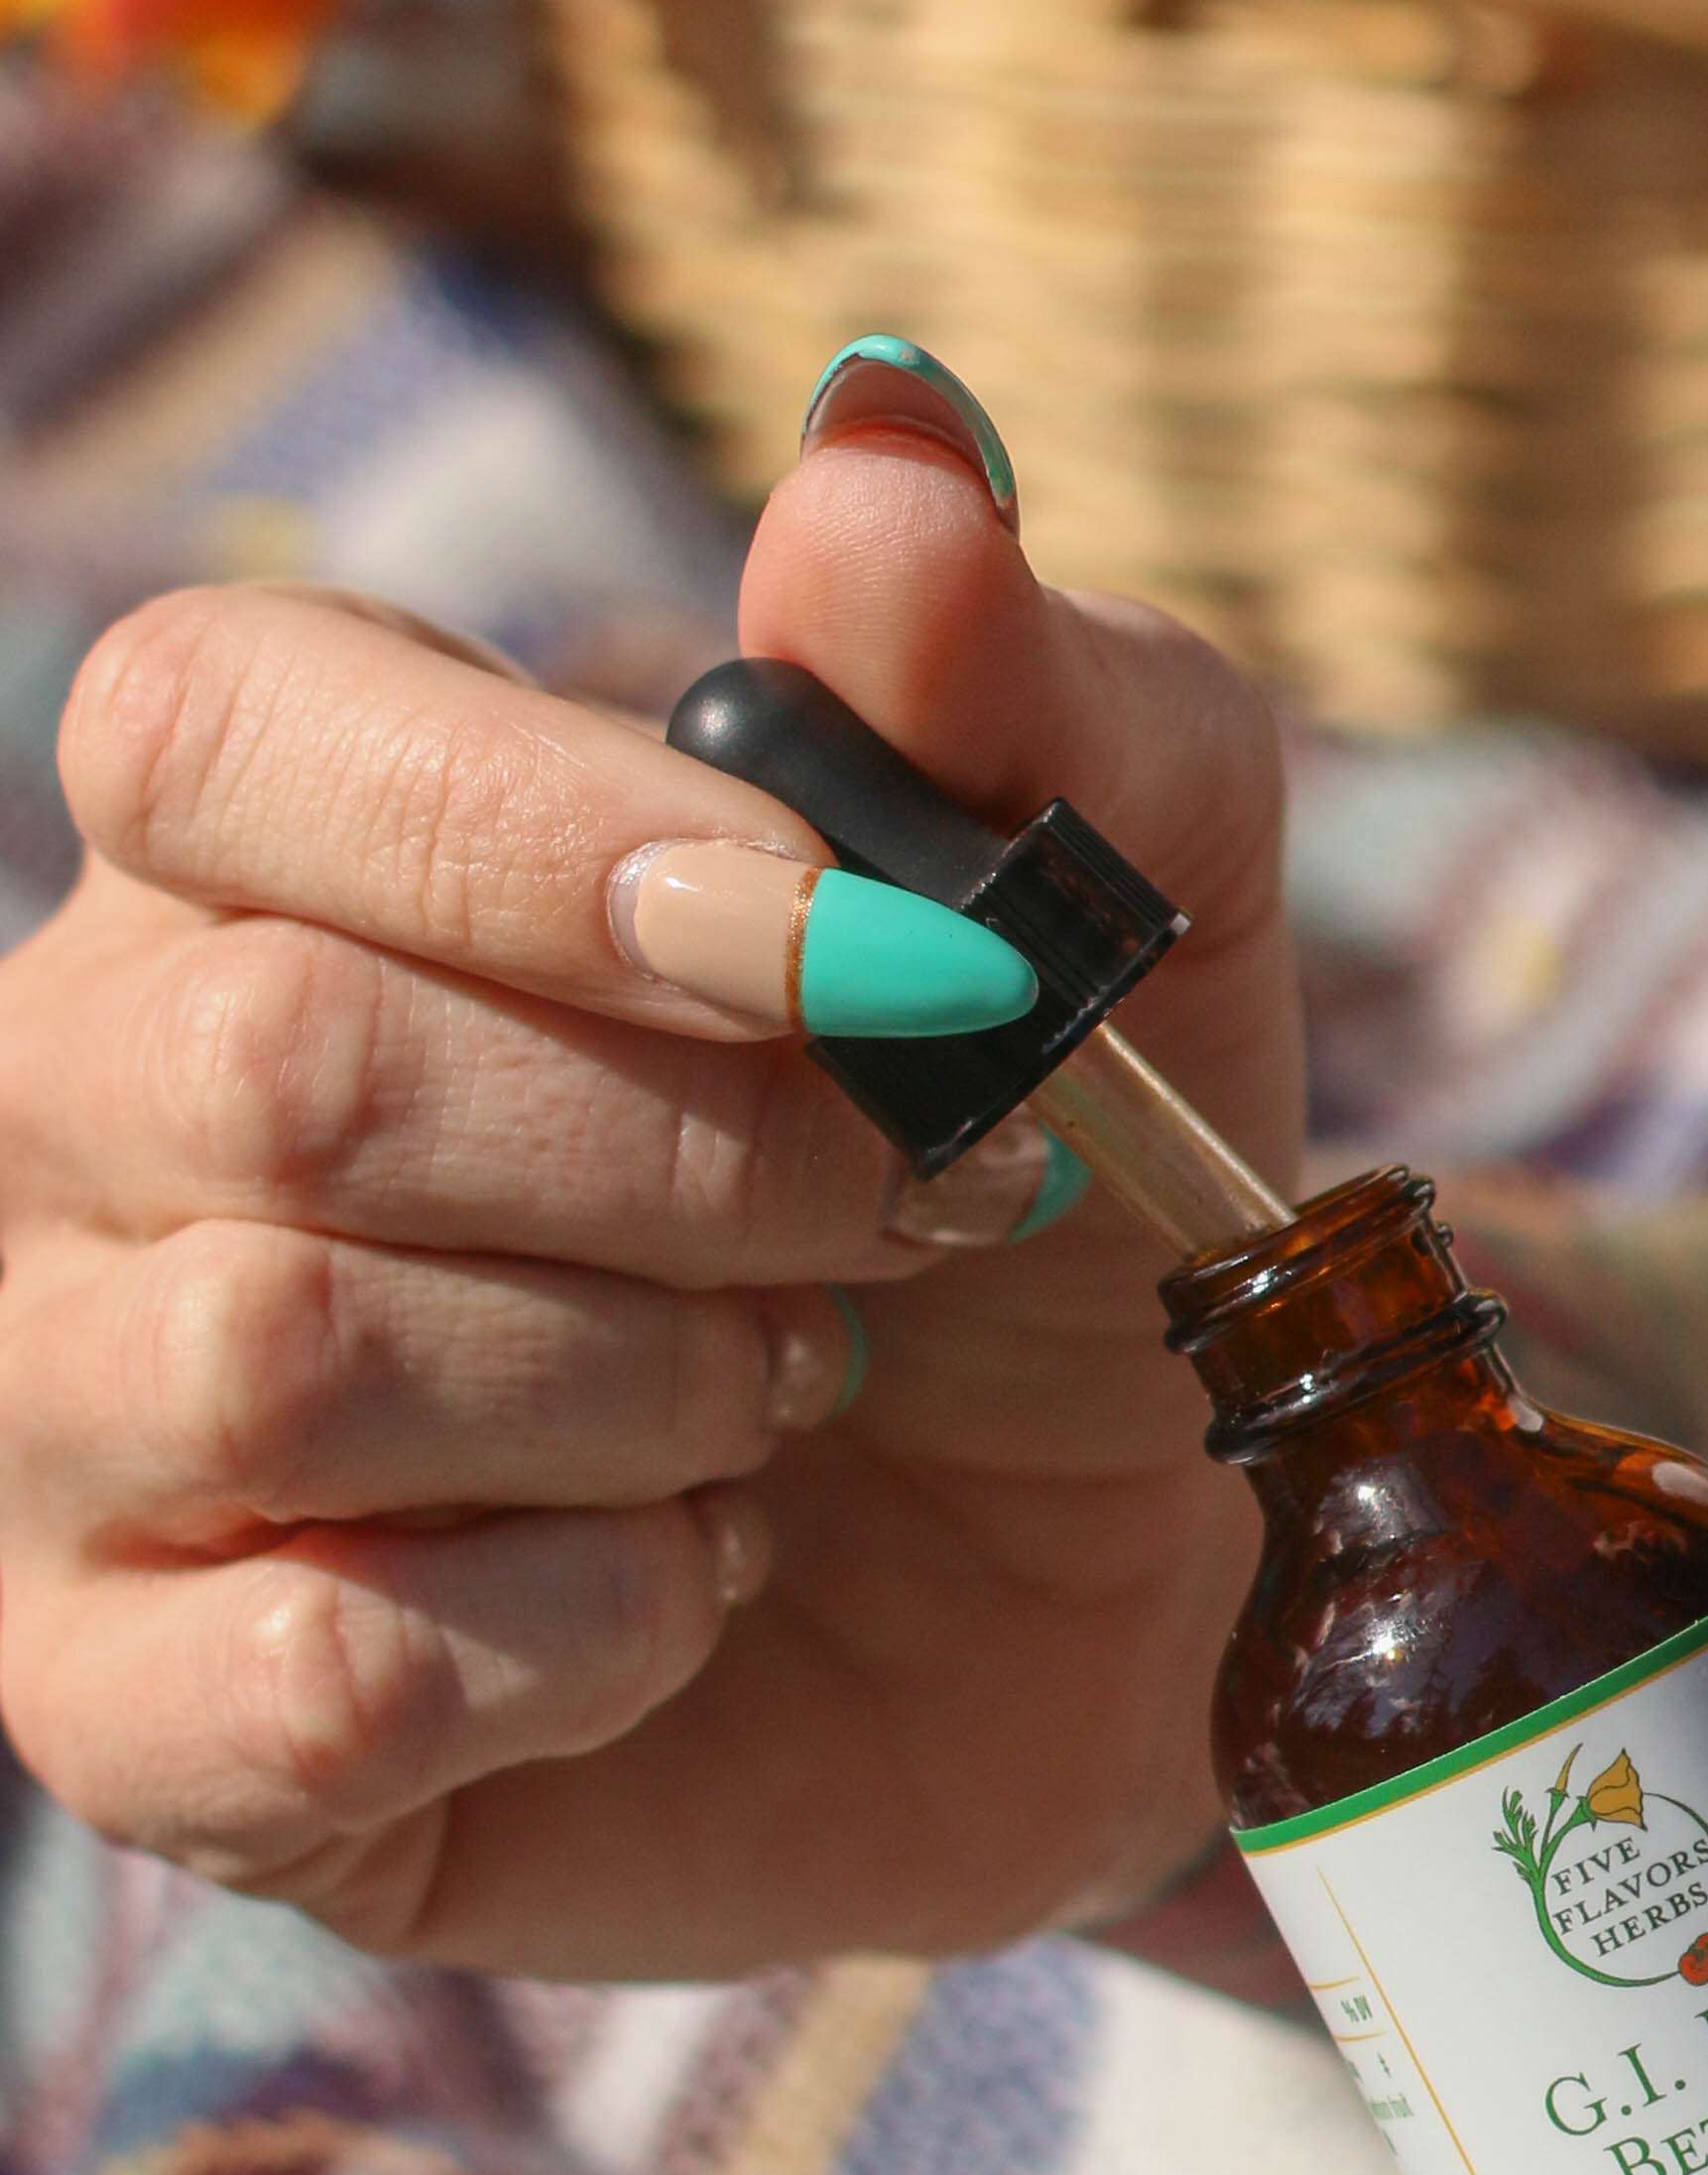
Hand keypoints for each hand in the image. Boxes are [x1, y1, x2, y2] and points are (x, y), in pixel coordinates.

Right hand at [0, 347, 1298, 1972]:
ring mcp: (77, 1422)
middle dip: (697, 1165)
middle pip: (280, 1067)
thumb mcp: (1134, 915)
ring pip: (281, 1358)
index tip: (877, 957)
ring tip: (781, 1412)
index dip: (542, 841)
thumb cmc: (1044, 1206)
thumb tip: (896, 452)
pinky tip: (683, 1601)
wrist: (1098, 1599)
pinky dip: (597, 1639)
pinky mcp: (147, 1722)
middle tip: (897, 1227)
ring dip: (652, 1400)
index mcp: (264, 841)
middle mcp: (93, 1103)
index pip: (213, 723)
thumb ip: (1025, 679)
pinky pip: (317, 1671)